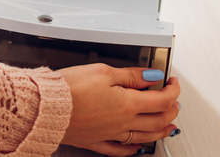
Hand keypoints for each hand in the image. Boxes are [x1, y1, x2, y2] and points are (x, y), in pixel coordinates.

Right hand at [59, 64, 180, 155]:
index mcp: (127, 103)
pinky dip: (133, 150)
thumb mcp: (102, 71)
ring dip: (161, 131)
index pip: (161, 99)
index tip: (172, 82)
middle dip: (171, 110)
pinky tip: (138, 148)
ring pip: (145, 137)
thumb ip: (130, 75)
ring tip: (170, 127)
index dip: (172, 89)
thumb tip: (151, 76)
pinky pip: (120, 150)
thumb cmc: (69, 88)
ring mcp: (110, 134)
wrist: (45, 107)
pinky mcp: (94, 141)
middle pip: (158, 120)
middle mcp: (122, 122)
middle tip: (174, 102)